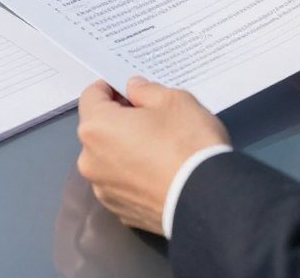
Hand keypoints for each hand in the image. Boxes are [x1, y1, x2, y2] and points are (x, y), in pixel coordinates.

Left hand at [76, 76, 228, 234]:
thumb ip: (145, 90)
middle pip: (98, 128)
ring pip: (109, 158)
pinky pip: (122, 183)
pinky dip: (134, 174)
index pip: (91, 96)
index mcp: (95, 128)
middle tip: (151, 116)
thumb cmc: (186, 142)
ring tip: (158, 147)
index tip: (132, 90)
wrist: (209, 201)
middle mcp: (90, 161)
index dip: (111, 87)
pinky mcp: (121, 213)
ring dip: (125, 147)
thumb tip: (132, 90)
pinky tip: (160, 172)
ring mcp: (104, 191)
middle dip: (119, 118)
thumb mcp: (172, 99)